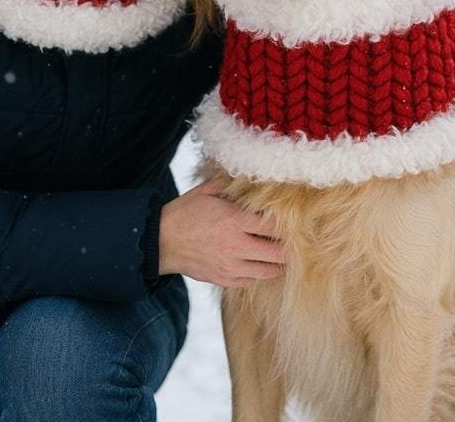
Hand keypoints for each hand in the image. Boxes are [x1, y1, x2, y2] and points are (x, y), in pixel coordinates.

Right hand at [158, 177, 286, 287]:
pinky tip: (260, 263)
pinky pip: (252, 280)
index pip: (273, 225)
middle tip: (293, 241)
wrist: (161, 242)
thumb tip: (245, 174)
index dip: (286, 224)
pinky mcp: (224, 280)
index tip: (291, 221)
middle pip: (278, 252)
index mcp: (233, 221)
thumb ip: (228, 184)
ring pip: (270, 271)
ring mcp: (231, 266)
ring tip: (281, 255)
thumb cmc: (183, 214)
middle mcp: (236, 246)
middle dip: (288, 247)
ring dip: (278, 263)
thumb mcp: (205, 192)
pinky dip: (259, 272)